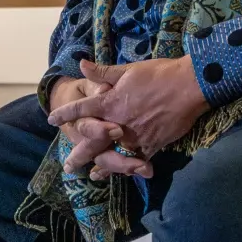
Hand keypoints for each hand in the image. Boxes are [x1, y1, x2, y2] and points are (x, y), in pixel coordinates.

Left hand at [48, 58, 209, 160]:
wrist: (190, 85)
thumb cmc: (159, 73)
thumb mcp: (129, 70)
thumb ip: (104, 73)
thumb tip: (82, 64)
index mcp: (110, 102)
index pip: (81, 109)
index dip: (65, 114)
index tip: (52, 120)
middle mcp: (118, 123)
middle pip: (93, 142)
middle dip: (79, 155)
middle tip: (68, 166)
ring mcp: (135, 136)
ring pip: (115, 155)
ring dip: (103, 167)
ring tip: (93, 176)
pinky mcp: (152, 145)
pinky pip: (138, 160)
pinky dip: (131, 168)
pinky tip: (125, 175)